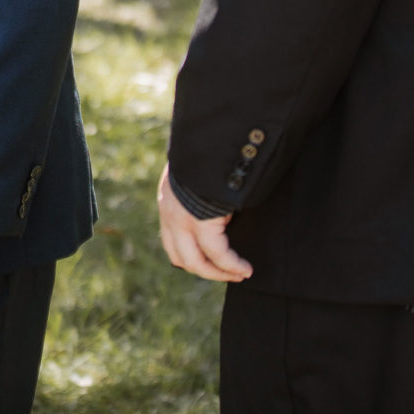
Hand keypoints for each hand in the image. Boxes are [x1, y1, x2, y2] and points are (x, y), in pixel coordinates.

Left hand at [157, 163, 252, 283]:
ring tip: (241, 273)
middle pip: (182, 258)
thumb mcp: (197, 173)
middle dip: (208, 271)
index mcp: (168, 202)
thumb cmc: (209, 152)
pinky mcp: (200, 221)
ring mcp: (181, 220)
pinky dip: (232, 265)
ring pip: (196, 262)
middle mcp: (169, 214)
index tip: (213, 263)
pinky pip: (218, 253)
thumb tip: (216, 207)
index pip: (172, 242)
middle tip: (230, 274)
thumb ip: (199, 192)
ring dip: (220, 273)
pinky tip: (245, 268)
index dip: (191, 258)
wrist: (211, 139)